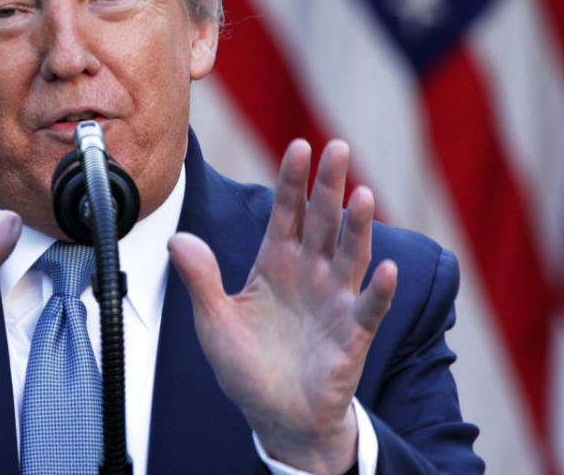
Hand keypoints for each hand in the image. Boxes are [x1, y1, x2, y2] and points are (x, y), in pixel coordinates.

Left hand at [169, 139, 396, 474]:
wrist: (276, 417)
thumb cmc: (246, 366)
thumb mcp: (213, 322)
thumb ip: (200, 280)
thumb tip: (177, 239)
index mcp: (274, 263)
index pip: (285, 213)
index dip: (291, 181)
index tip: (297, 146)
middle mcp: (309, 274)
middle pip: (321, 221)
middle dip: (328, 185)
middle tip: (336, 147)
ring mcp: (333, 301)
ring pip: (350, 255)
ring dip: (357, 226)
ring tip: (361, 194)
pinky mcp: (351, 335)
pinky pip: (368, 309)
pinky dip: (380, 290)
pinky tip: (387, 269)